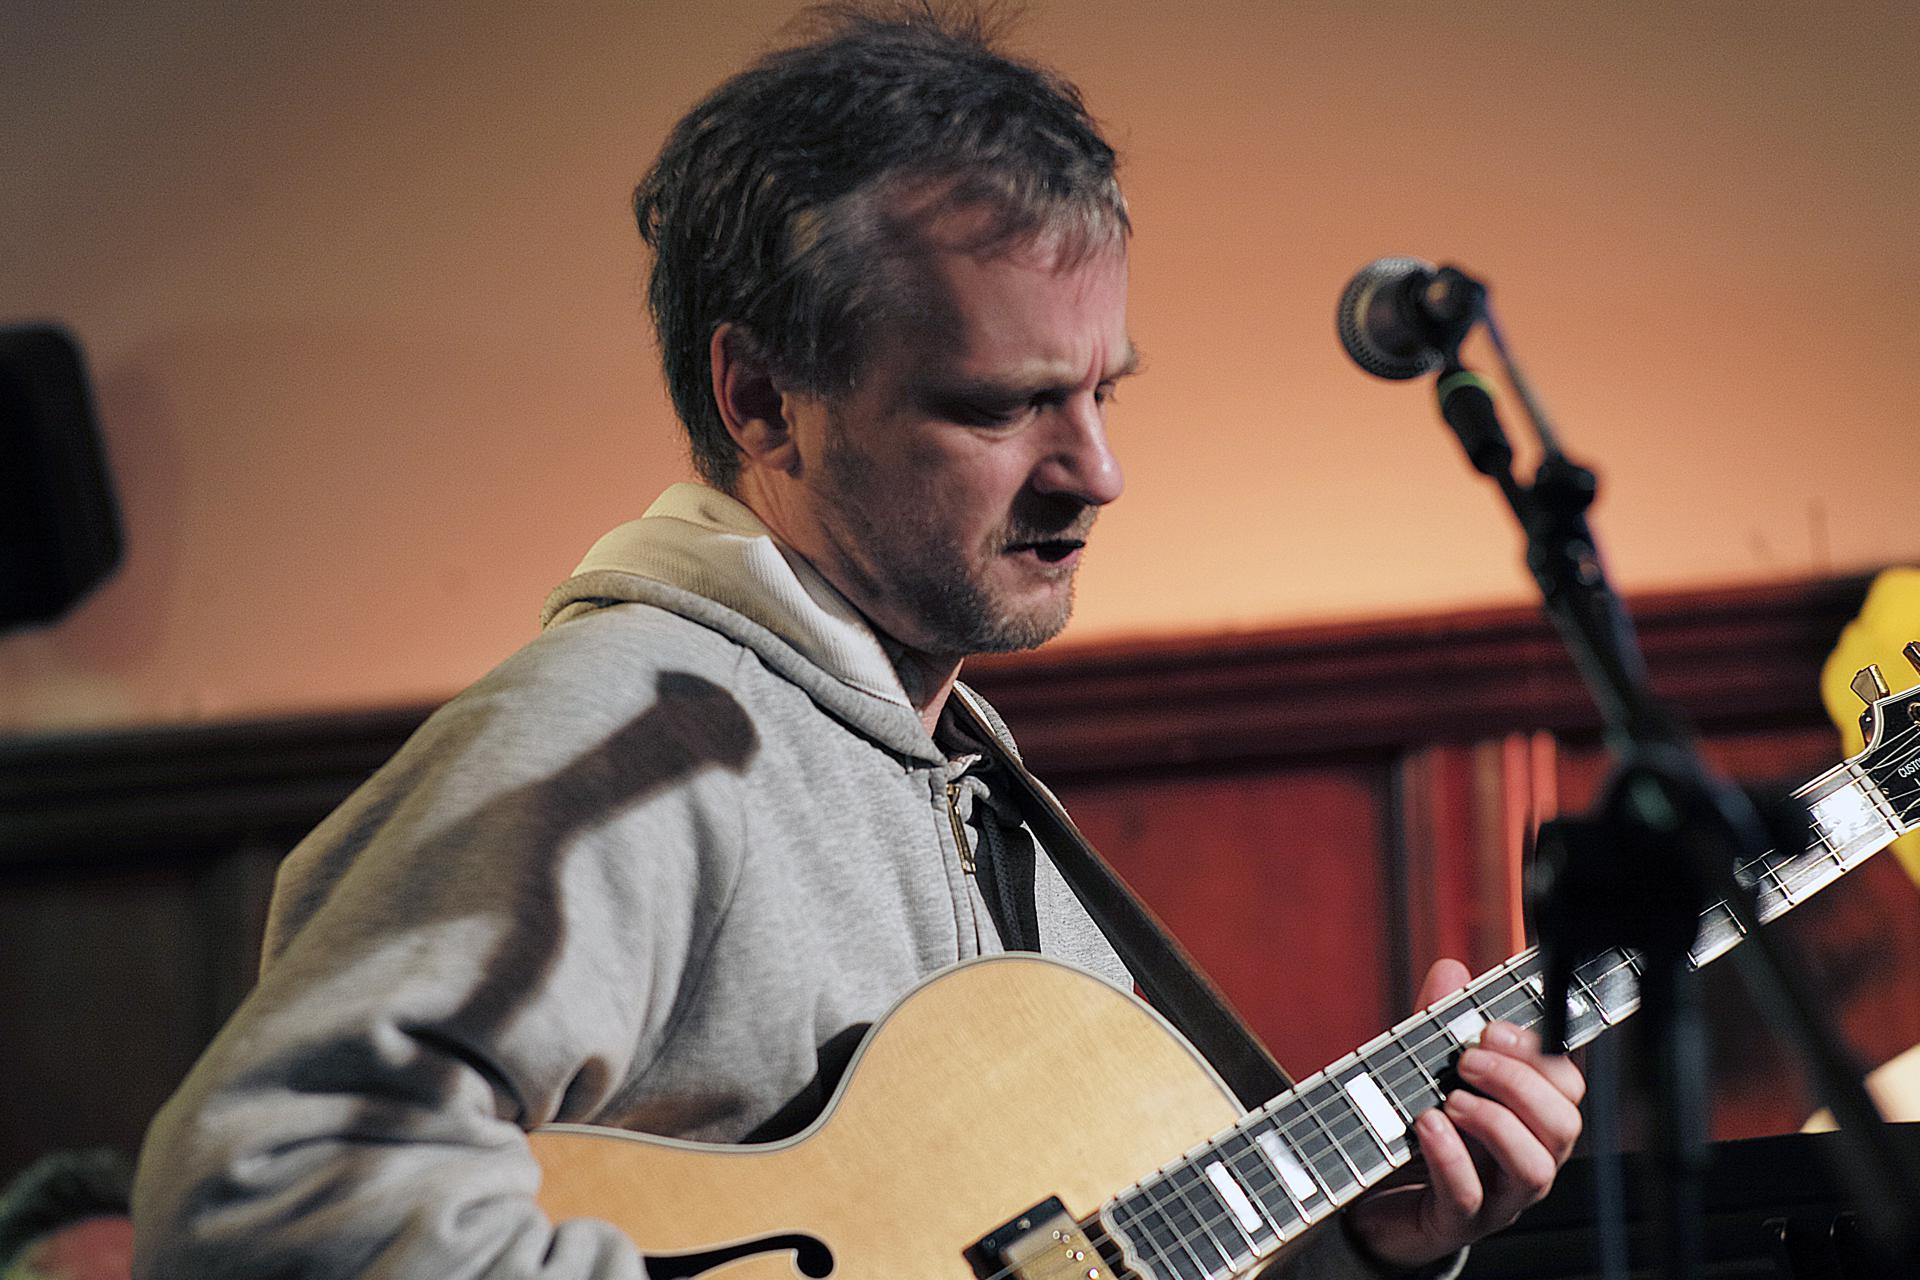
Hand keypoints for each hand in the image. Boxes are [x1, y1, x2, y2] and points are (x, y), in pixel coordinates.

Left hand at [1342, 958, 1584, 1270]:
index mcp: (1526, 1119)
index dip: (1540, 1054)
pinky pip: (1471, 1198)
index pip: (1567, 1086)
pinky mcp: (1457, 1223)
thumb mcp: (1423, 1068)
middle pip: (1564, 1125)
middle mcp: (1524, 1159)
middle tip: (1468, 1061)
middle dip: (1519, 1082)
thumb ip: (1438, 1023)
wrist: (1371, 1201)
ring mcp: (1497, 1197)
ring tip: (1451, 1099)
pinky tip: (1428, 1127)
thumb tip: (1453, 971)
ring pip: (1535, 1167)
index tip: (1492, 1028)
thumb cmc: (1414, 1133)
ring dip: (1495, 1122)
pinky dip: (1452, 1158)